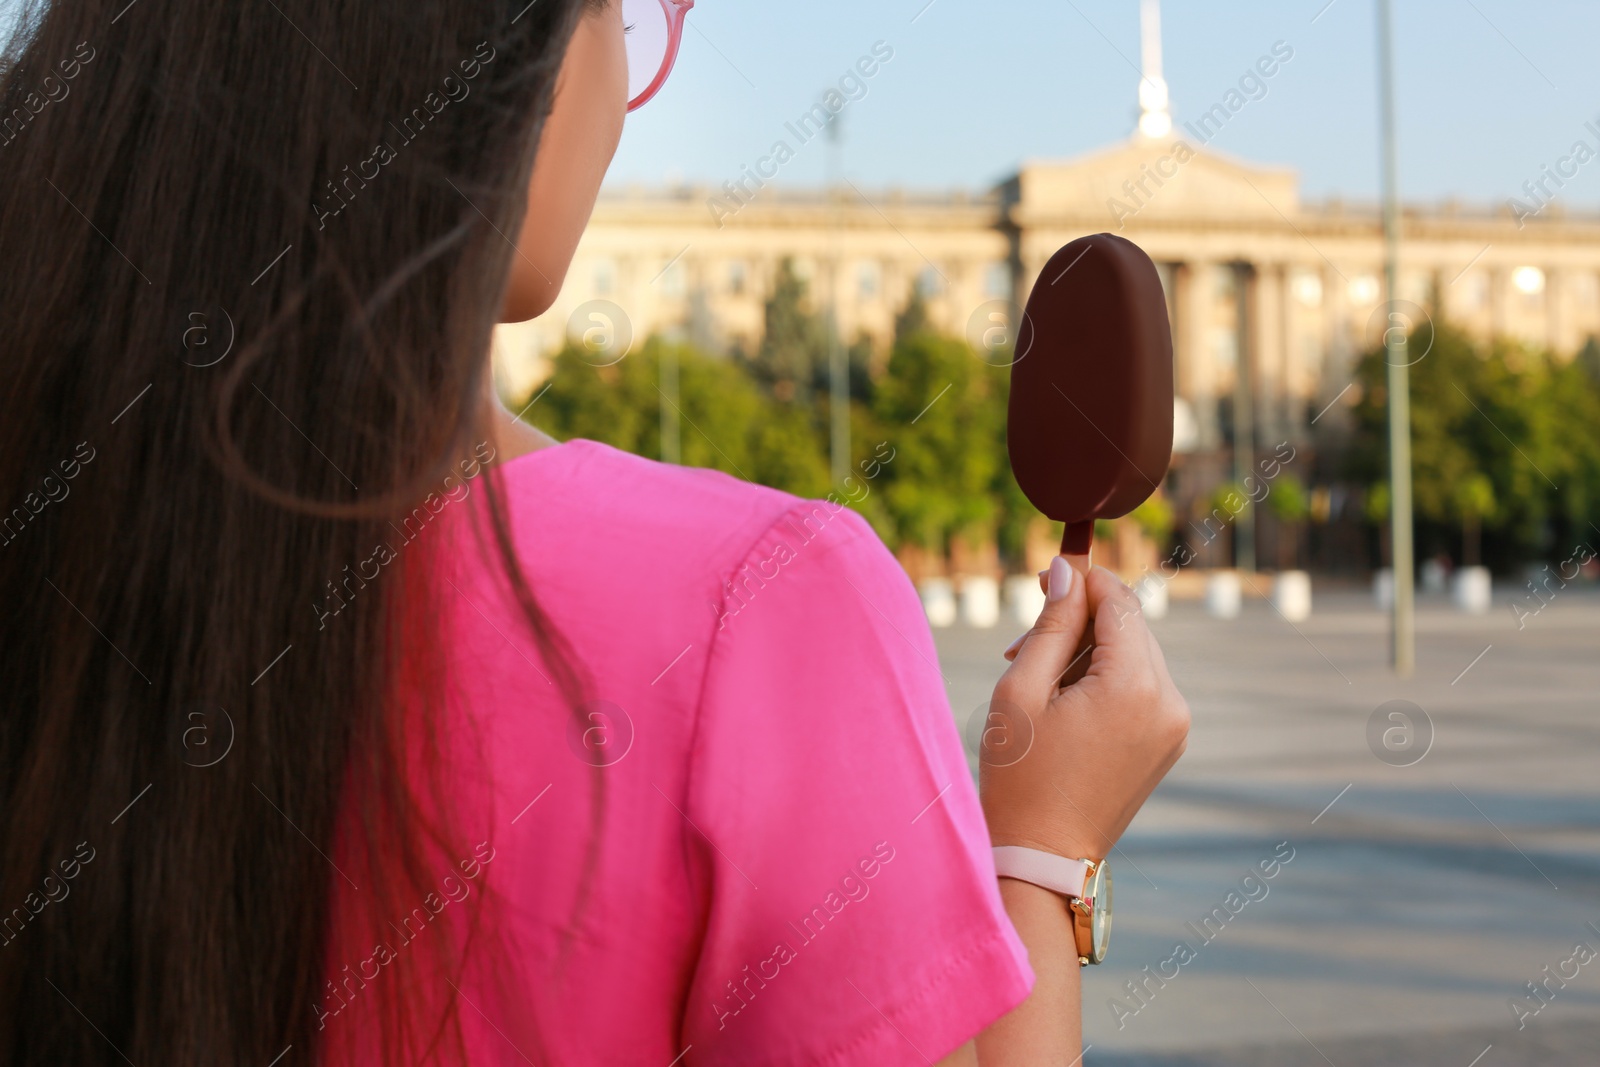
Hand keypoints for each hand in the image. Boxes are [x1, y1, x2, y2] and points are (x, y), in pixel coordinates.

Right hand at [979, 558, 1188, 860]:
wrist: (1043, 856)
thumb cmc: (1021, 776)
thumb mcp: (1022, 691)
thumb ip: (1051, 624)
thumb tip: (1067, 571)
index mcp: (1134, 686)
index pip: (1119, 602)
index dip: (1081, 582)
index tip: (1042, 579)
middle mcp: (1168, 701)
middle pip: (1129, 626)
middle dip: (1080, 620)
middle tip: (1022, 642)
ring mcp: (1174, 725)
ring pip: (1135, 654)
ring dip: (1090, 650)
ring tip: (1038, 678)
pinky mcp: (1169, 741)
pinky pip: (1142, 685)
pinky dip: (1106, 679)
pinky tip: (1065, 701)